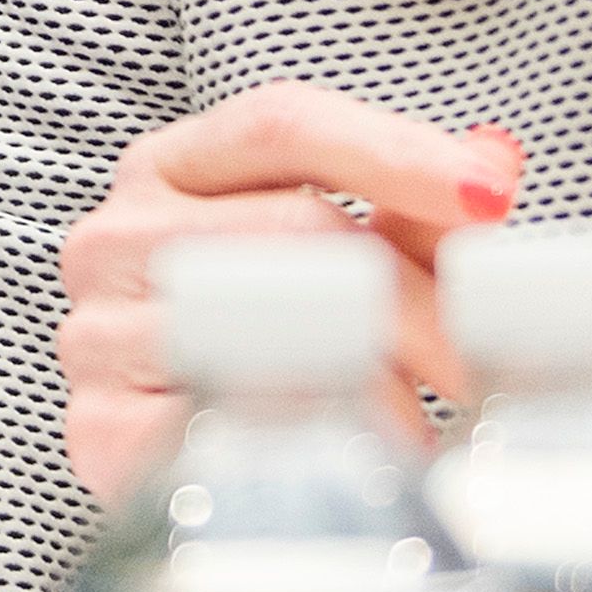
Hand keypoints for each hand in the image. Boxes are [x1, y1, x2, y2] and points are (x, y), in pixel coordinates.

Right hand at [54, 84, 523, 506]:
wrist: (167, 467)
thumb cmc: (254, 345)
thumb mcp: (327, 258)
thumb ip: (407, 211)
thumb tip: (491, 161)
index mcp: (167, 169)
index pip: (282, 124)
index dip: (394, 152)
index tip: (488, 197)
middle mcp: (117, 236)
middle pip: (300, 227)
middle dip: (417, 296)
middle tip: (485, 355)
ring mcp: (100, 330)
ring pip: (279, 327)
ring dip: (377, 379)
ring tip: (413, 417)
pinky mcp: (103, 427)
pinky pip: (242, 419)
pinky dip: (322, 439)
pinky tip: (353, 454)